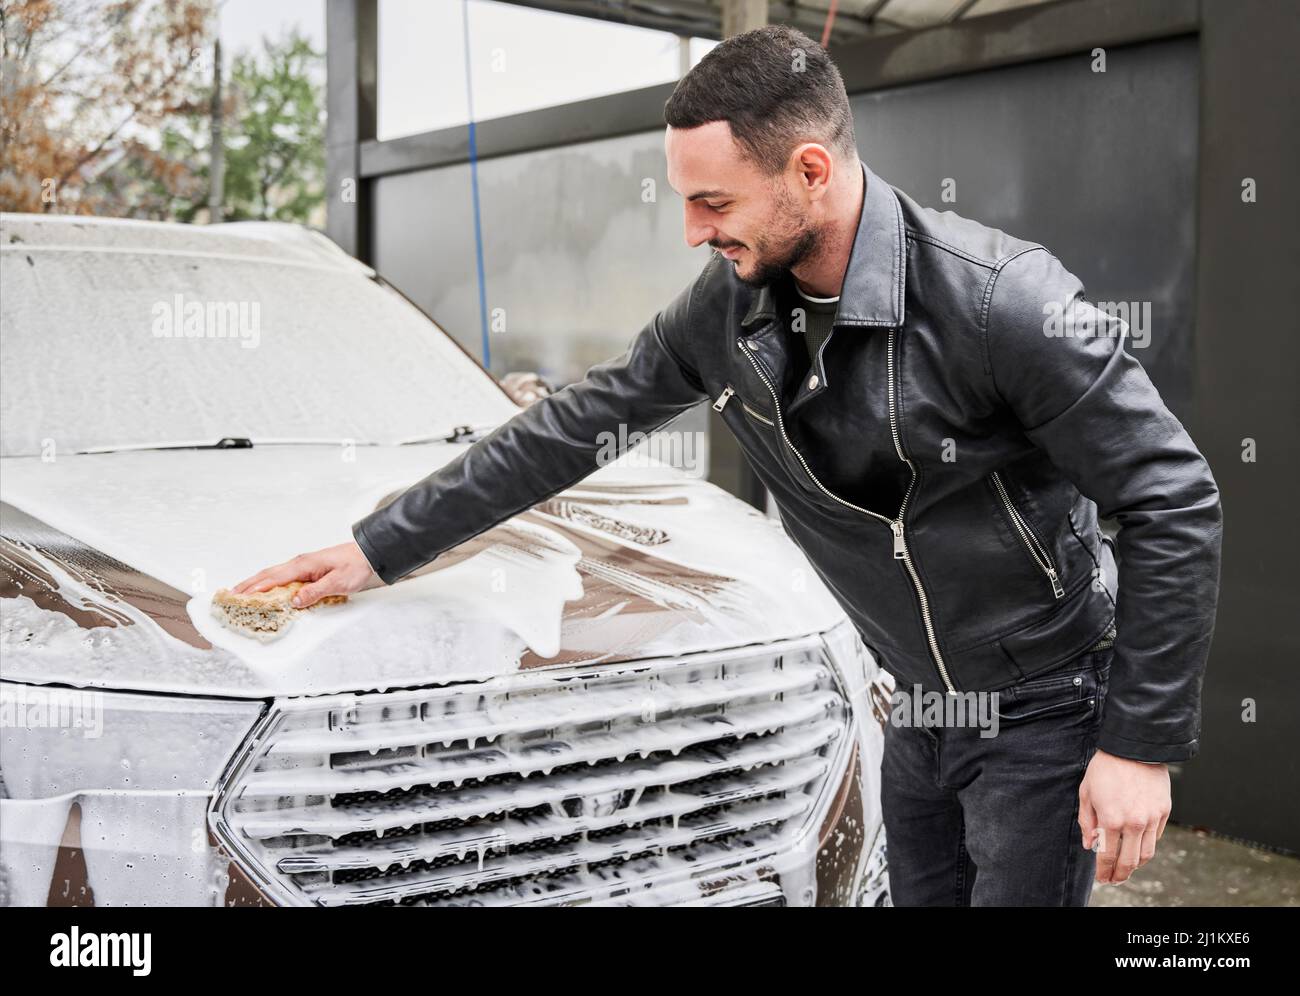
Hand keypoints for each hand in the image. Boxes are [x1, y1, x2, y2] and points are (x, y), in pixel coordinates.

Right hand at [232, 541, 382, 607]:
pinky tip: (265, 588)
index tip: (238, 596)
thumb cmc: (355, 567)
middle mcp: (299, 563)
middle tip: (230, 595)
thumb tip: (294, 601)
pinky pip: (282, 576)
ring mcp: (302, 565)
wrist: (369, 555)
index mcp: (303, 565)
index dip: (255, 588)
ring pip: (273, 574)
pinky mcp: (307, 569)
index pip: (273, 578)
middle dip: (248, 585)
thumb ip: (315, 591)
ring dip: (256, 583)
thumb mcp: (337, 582)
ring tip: (241, 592)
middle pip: (267, 575)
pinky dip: (269, 582)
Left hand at [1078, 749, 1170, 884]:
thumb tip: (1090, 845)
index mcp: (1111, 819)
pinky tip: (1138, 847)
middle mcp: (1134, 823)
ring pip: (1147, 854)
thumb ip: (1086, 821)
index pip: (1107, 856)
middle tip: (1114, 880)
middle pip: (1129, 862)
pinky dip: (1146, 846)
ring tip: (1127, 869)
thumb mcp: (1087, 792)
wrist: (1135, 748)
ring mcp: (1151, 819)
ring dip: (1136, 866)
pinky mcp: (1164, 812)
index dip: (1103, 871)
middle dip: (1120, 875)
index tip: (1101, 878)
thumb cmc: (1106, 767)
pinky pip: (1156, 837)